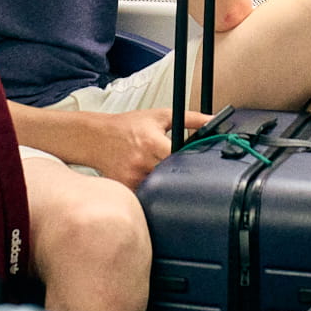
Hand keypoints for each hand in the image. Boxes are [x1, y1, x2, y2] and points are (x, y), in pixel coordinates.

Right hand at [75, 108, 215, 189]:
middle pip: (172, 176)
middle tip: (191, 176)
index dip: (192, 163)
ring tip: (171, 179)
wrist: (96, 137)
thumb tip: (214, 119)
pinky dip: (152, 190)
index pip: (179, 158)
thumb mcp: (160, 116)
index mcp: (152, 142)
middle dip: (182, 175)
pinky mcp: (126, 187)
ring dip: (167, 184)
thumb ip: (190, 118)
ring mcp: (133, 177)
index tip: (201, 166)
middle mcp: (142, 161)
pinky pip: (145, 194)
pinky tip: (155, 184)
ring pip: (160, 188)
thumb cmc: (128, 125)